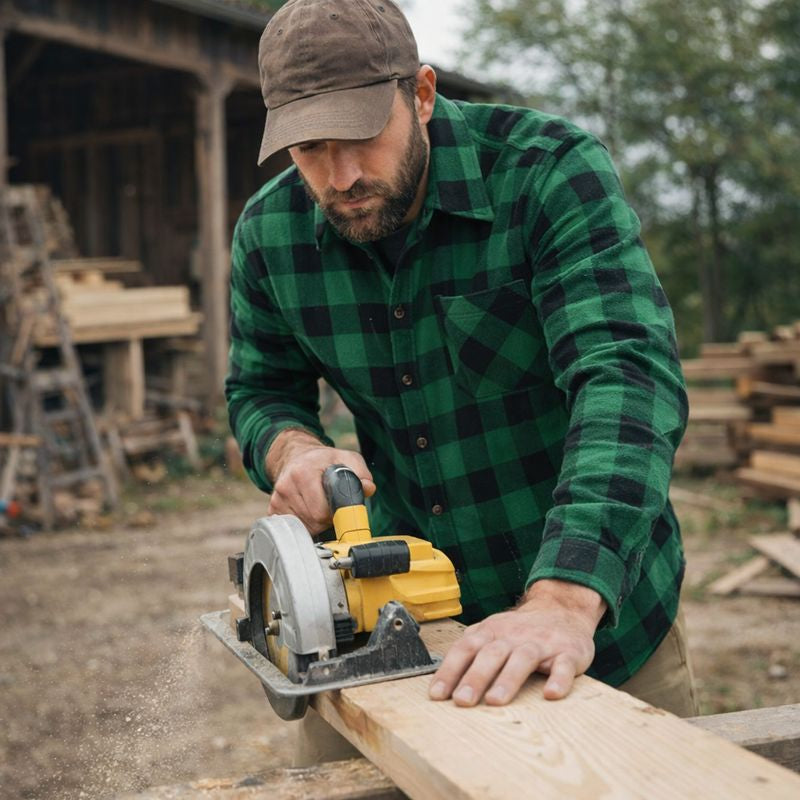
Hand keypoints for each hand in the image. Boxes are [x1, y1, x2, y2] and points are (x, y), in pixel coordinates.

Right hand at [265, 429, 375, 533]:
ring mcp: (277, 498)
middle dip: (326, 519)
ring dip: (316, 522)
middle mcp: (286, 486)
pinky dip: (305, 524)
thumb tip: (368, 488)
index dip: (334, 512)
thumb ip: (361, 473)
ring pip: (305, 527)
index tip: (338, 506)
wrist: (297, 456)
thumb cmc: (324, 460)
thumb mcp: (347, 459)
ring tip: (319, 505)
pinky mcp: (273, 509)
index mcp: (303, 472)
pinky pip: (294, 528)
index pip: (320, 511)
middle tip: (330, 505)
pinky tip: (308, 509)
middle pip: (313, 522)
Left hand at [429, 580, 605, 706]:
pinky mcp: (567, 653)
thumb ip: (469, 652)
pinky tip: (552, 694)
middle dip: (475, 678)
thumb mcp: (491, 633)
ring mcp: (541, 644)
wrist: (561, 609)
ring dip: (508, 679)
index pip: (465, 649)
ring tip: (495, 701)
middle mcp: (513, 636)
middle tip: (462, 701)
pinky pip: (563, 666)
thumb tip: (440, 683)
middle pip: (491, 654)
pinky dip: (559, 680)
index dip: (450, 670)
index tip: (437, 694)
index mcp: (491, 632)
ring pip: (523, 659)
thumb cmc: (519, 631)